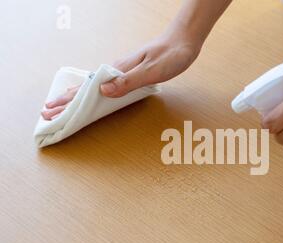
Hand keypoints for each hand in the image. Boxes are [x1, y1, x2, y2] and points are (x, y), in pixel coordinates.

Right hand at [42, 32, 201, 119]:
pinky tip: (91, 94)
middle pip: (85, 87)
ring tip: (62, 104)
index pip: (86, 88)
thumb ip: (128, 81)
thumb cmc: (170, 55)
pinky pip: (105, 84)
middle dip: (66, 100)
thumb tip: (102, 91)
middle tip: (47, 111)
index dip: (68, 101)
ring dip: (76, 97)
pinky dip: (93, 92)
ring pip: (93, 85)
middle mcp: (116, 70)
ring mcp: (122, 70)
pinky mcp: (130, 71)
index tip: (51, 110)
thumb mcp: (151, 70)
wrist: (183, 41)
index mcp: (118, 70)